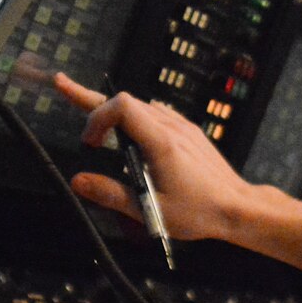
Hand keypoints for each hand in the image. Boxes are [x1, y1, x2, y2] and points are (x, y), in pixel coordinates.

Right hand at [51, 74, 301, 269]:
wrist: (238, 208)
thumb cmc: (200, 212)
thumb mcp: (150, 210)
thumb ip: (111, 194)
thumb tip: (77, 182)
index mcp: (161, 141)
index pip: (121, 105)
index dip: (97, 115)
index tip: (88, 142)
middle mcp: (172, 127)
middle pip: (126, 100)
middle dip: (94, 102)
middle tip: (63, 89)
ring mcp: (182, 127)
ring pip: (140, 105)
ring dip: (114, 111)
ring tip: (93, 118)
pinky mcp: (189, 132)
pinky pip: (156, 114)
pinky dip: (135, 118)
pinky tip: (128, 134)